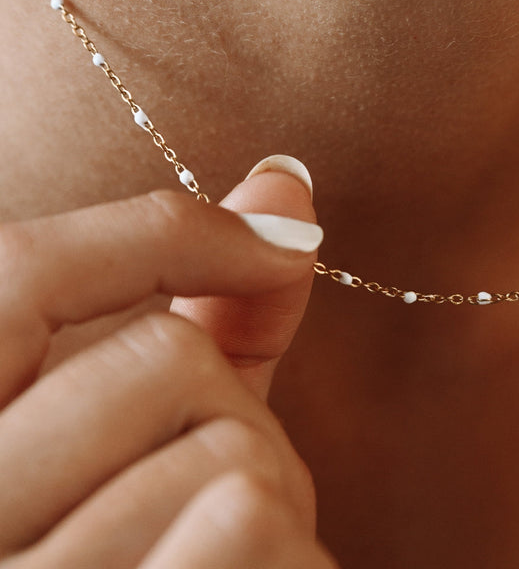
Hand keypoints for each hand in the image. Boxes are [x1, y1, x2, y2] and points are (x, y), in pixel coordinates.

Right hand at [0, 165, 335, 567]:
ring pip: (231, 457)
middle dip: (236, 413)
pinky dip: (292, 554)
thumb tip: (285, 187)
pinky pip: (247, 527)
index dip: (171, 233)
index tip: (285, 242)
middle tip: (214, 479)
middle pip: (167, 364)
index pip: (20, 273)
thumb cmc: (120, 550)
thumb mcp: (136, 432)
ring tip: (217, 551)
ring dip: (272, 497)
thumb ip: (209, 311)